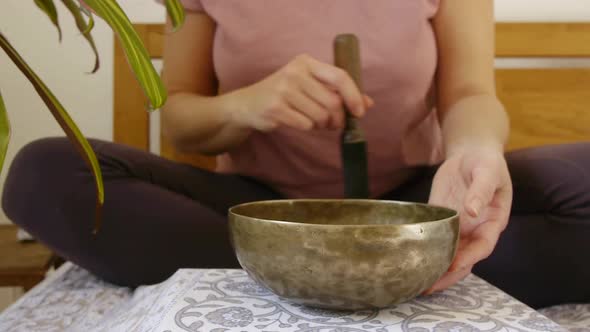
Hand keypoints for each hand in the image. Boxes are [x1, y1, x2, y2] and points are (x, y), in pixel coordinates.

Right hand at [228, 54, 372, 131]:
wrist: (248, 105)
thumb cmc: (284, 95)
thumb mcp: (309, 86)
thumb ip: (337, 92)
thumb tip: (368, 103)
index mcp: (306, 62)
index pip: (340, 76)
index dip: (354, 95)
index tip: (360, 111)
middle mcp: (295, 72)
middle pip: (333, 101)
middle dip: (337, 118)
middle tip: (334, 124)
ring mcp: (284, 90)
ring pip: (321, 116)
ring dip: (322, 125)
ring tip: (314, 122)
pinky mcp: (276, 108)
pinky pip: (306, 125)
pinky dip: (308, 128)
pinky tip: (300, 122)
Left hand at [425, 146, 512, 293]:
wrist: (472, 152)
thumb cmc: (486, 162)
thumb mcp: (488, 172)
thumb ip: (481, 191)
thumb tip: (472, 212)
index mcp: (492, 221)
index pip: (482, 246)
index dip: (469, 258)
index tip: (453, 266)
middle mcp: (476, 229)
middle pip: (465, 258)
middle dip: (449, 274)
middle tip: (429, 286)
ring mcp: (459, 226)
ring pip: (449, 254)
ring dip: (436, 268)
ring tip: (418, 282)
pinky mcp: (442, 219)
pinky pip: (435, 239)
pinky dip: (426, 251)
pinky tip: (412, 260)